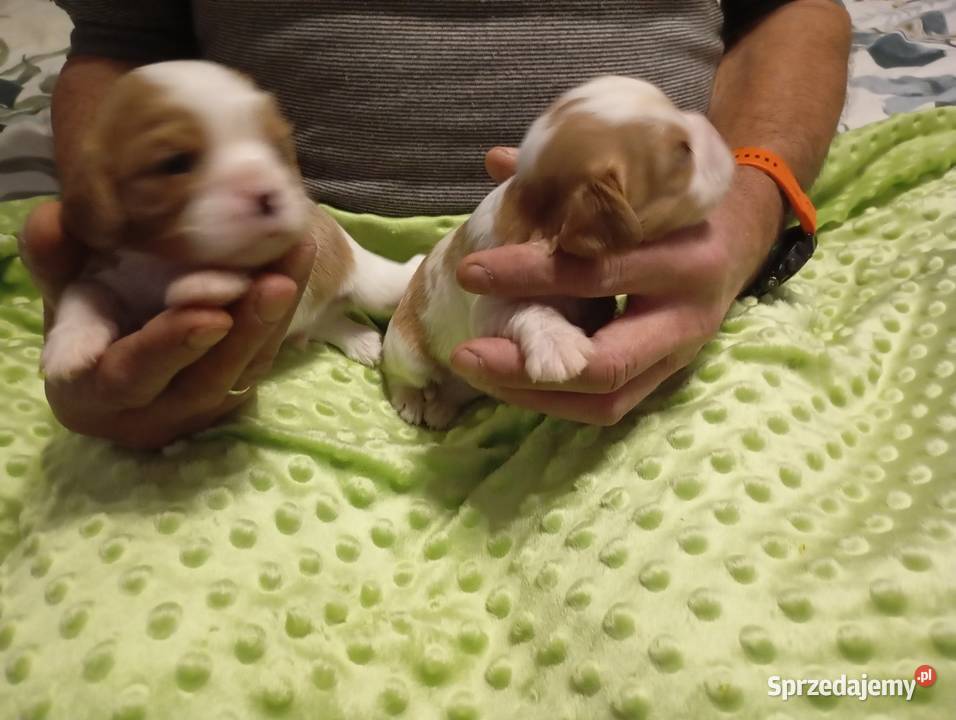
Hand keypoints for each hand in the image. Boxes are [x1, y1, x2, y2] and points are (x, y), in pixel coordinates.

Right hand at [21, 201, 314, 448]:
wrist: (121, 334)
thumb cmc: (85, 314)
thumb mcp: (63, 286)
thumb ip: (54, 259)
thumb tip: (54, 222)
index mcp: (92, 394)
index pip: (131, 377)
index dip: (169, 348)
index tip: (211, 316)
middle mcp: (152, 413)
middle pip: (204, 380)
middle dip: (243, 332)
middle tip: (273, 283)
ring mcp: (200, 408)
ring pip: (244, 368)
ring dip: (274, 313)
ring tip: (296, 255)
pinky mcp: (236, 390)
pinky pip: (265, 354)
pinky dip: (283, 308)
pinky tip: (297, 257)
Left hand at [449, 147, 783, 424]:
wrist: (742, 234)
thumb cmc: (679, 201)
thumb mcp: (644, 179)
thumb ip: (573, 174)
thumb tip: (496, 160)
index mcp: (685, 255)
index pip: (600, 271)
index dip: (531, 275)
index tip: (470, 271)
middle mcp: (687, 315)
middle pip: (605, 361)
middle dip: (528, 363)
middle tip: (466, 352)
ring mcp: (679, 355)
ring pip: (606, 396)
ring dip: (535, 394)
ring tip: (479, 372)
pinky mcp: (665, 377)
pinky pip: (610, 407)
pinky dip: (556, 401)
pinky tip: (510, 381)